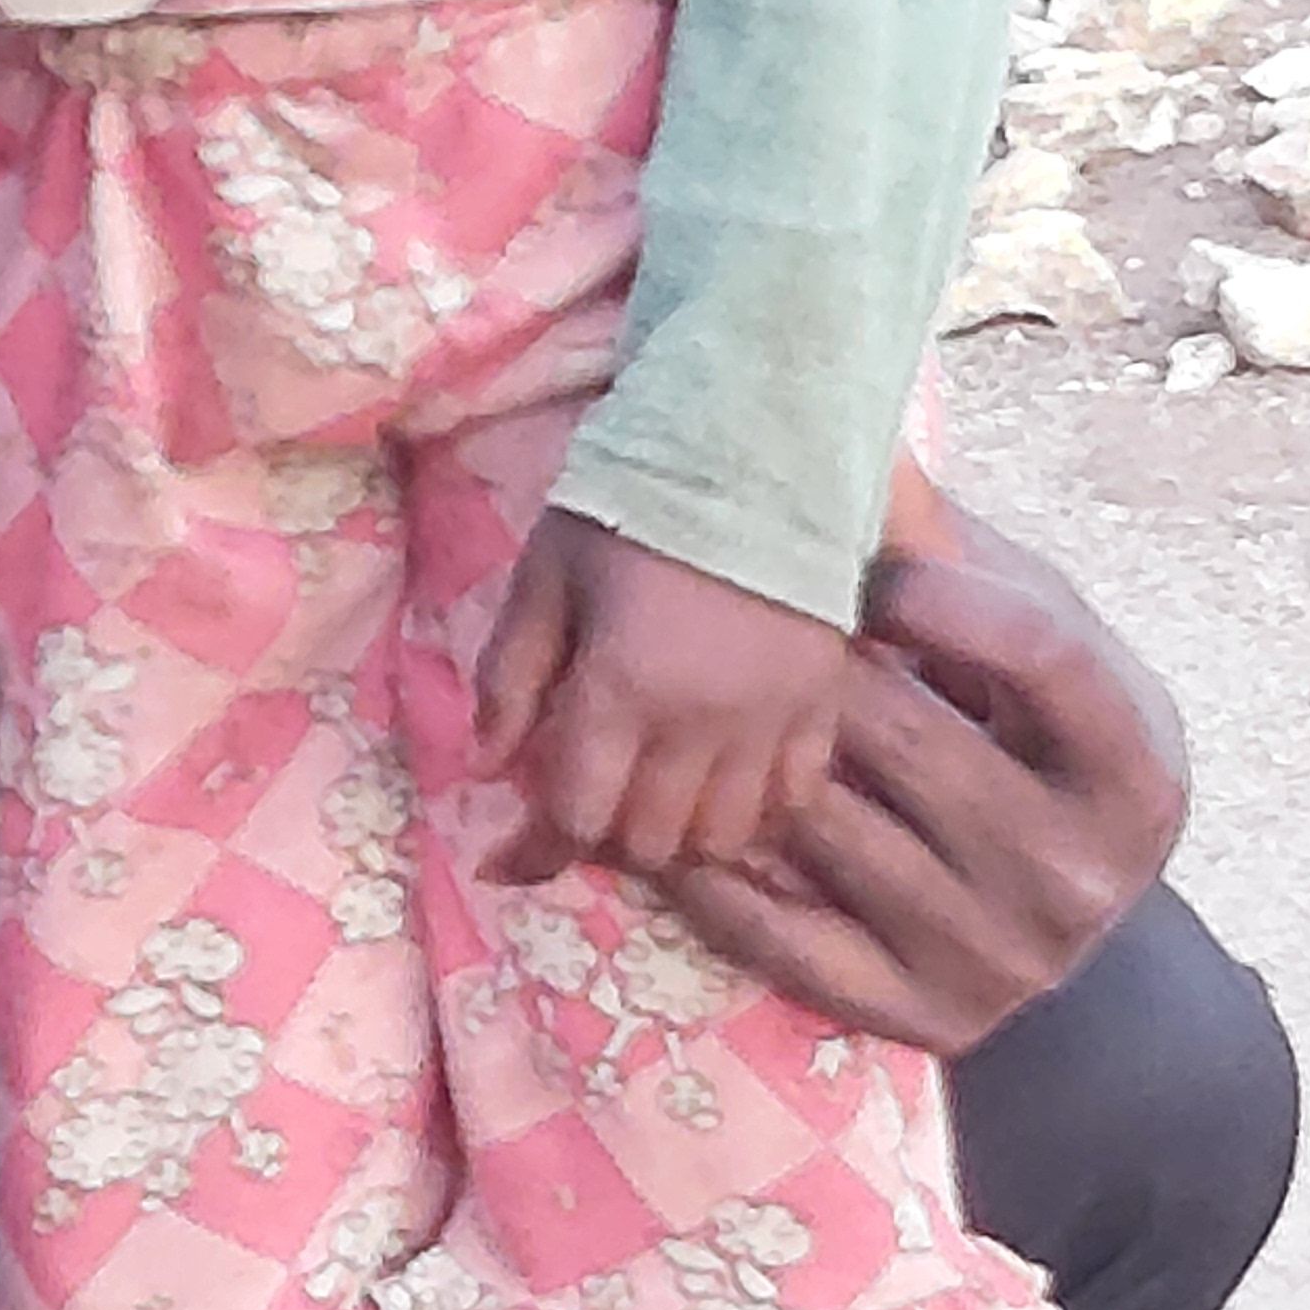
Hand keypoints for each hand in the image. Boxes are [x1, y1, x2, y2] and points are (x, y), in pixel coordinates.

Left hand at [474, 511, 852, 888]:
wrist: (758, 449)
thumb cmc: (632, 507)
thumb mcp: (546, 576)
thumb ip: (510, 676)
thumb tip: (485, 768)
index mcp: (623, 689)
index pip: (576, 816)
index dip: (535, 853)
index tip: (507, 861)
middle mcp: (702, 723)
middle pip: (650, 841)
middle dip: (604, 836)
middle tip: (585, 802)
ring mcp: (773, 721)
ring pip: (725, 837)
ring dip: (678, 835)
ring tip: (653, 799)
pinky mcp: (824, 705)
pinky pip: (794, 801)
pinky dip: (753, 813)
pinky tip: (723, 786)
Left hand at [654, 508, 1189, 1048]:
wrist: (1075, 921)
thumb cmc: (1042, 739)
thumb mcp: (1043, 641)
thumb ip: (968, 561)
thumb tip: (866, 449)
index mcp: (1138, 771)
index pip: (1043, 656)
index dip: (947, 595)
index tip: (875, 567)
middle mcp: (1079, 874)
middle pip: (905, 737)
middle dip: (815, 668)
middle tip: (737, 618)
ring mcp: (998, 957)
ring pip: (826, 828)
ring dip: (742, 755)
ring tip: (681, 695)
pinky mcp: (920, 1017)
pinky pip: (786, 939)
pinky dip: (715, 876)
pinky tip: (668, 822)